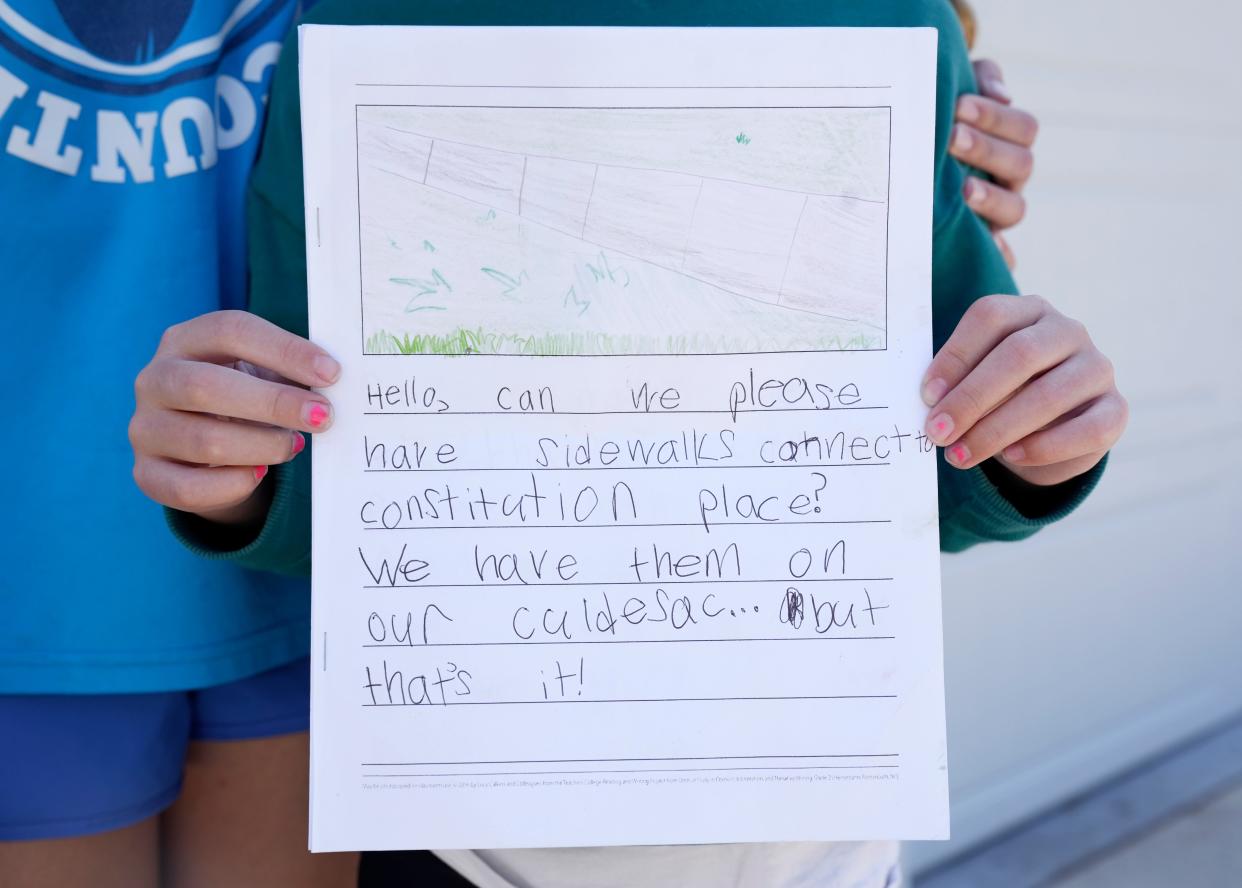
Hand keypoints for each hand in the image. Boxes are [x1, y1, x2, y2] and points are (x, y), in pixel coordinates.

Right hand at [130, 310, 339, 524]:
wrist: (203, 443)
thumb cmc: (244, 395)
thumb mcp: (262, 372)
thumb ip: (290, 371)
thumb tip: (332, 381)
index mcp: (184, 340)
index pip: (229, 330)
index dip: (283, 349)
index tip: (330, 373)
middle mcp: (154, 380)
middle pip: (204, 386)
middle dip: (273, 403)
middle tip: (323, 416)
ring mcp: (145, 428)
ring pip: (203, 442)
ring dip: (262, 446)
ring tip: (294, 445)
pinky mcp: (147, 474)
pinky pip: (189, 488)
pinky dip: (234, 484)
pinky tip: (260, 473)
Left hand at [921, 295, 1127, 486]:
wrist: (1048, 428)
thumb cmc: (1000, 393)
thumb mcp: (976, 377)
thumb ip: (956, 378)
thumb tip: (930, 401)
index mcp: (1028, 310)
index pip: (990, 316)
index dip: (955, 356)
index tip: (927, 396)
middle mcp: (1067, 331)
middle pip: (1019, 354)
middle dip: (972, 398)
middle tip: (938, 433)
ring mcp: (1096, 368)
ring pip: (1049, 394)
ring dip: (997, 430)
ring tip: (961, 454)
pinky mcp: (1115, 409)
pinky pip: (1086, 429)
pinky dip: (1044, 447)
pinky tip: (1012, 457)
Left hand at [952, 59, 1038, 266]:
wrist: (910, 155)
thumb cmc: (938, 118)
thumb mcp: (959, 89)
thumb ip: (981, 79)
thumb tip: (1000, 93)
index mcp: (1012, 142)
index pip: (1023, 129)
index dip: (995, 117)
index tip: (958, 105)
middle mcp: (1011, 179)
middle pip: (1021, 165)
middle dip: (986, 150)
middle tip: (951, 138)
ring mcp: (999, 213)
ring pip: (1015, 208)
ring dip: (992, 198)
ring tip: (963, 189)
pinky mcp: (983, 241)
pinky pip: (1001, 254)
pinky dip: (999, 253)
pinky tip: (988, 248)